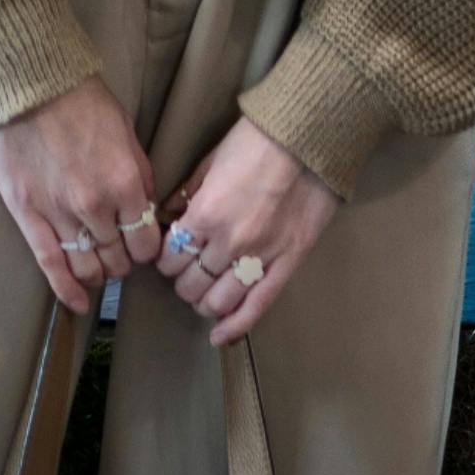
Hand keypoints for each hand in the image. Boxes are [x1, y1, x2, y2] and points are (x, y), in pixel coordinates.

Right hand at [0, 78, 163, 312]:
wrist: (28, 84)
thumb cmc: (81, 100)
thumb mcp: (126, 132)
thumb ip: (139, 175)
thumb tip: (146, 210)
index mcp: (125, 184)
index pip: (146, 243)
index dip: (146, 249)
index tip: (140, 245)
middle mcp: (96, 207)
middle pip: (117, 259)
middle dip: (121, 262)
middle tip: (118, 254)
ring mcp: (60, 215)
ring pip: (87, 267)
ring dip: (97, 274)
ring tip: (97, 269)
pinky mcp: (28, 216)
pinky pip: (51, 265)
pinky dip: (65, 290)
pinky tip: (76, 303)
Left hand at [159, 110, 336, 349]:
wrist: (308, 137)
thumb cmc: (256, 141)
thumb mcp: (209, 162)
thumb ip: (187, 195)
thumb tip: (168, 217)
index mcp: (205, 215)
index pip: (170, 258)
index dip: (166, 260)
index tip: (171, 255)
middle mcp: (228, 243)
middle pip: (191, 284)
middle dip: (184, 282)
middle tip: (188, 272)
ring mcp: (260, 257)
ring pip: (218, 302)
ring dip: (205, 303)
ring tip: (205, 294)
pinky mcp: (288, 264)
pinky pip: (257, 307)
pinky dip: (234, 327)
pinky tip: (220, 337)